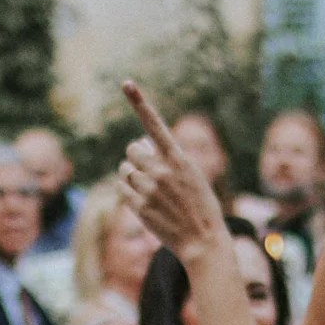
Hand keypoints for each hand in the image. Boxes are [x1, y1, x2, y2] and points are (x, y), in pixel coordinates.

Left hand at [117, 81, 227, 262]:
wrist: (203, 241)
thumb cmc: (200, 206)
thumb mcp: (192, 176)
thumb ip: (168, 158)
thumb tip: (139, 144)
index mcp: (178, 159)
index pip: (155, 125)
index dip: (139, 103)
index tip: (126, 83)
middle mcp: (161, 171)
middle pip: (132, 150)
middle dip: (138, 157)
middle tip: (150, 171)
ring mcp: (149, 189)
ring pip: (125, 169)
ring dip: (132, 175)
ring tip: (150, 189)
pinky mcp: (139, 206)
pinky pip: (121, 188)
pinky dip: (128, 190)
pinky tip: (144, 200)